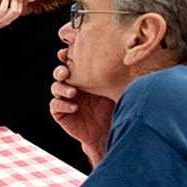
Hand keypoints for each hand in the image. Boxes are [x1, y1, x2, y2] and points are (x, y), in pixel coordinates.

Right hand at [49, 48, 114, 164]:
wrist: (112, 133)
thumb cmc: (118, 109)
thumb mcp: (119, 91)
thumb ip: (117, 77)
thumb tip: (130, 57)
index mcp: (85, 78)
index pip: (73, 63)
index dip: (68, 57)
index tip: (69, 52)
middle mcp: (74, 86)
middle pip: (60, 73)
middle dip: (61, 70)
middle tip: (66, 72)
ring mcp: (66, 99)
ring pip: (55, 88)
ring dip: (61, 88)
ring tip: (72, 92)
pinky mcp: (61, 113)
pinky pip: (55, 105)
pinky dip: (62, 104)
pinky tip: (74, 107)